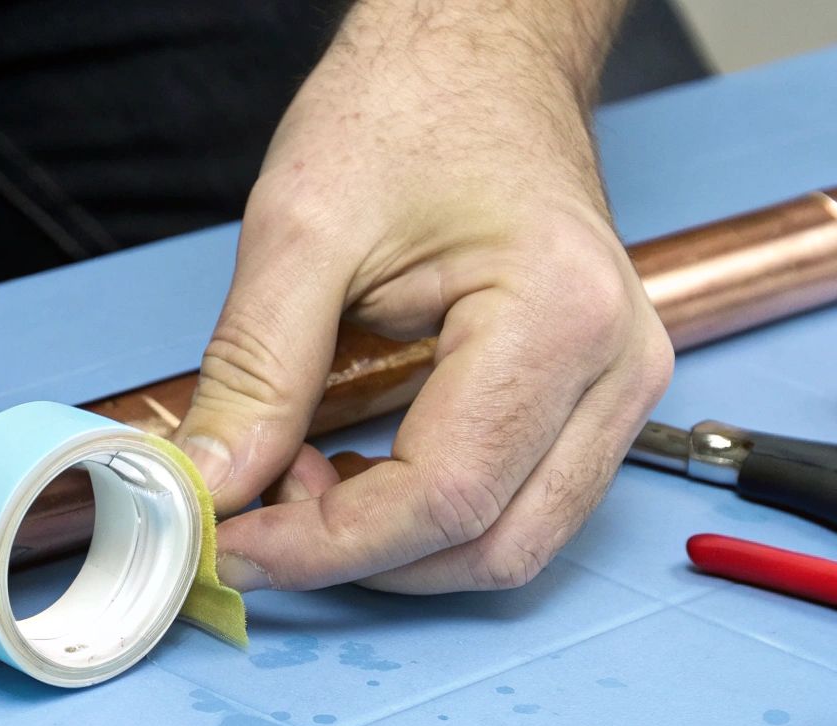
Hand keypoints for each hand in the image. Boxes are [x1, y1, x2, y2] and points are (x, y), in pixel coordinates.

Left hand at [172, 0, 672, 593]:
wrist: (478, 56)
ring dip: (395, 549)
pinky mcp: (596, 396)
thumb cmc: (409, 108)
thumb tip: (215, 485)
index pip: (445, 496)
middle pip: (493, 544)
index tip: (232, 546)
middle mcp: (618, 365)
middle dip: (361, 559)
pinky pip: (520, 504)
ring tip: (301, 482)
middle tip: (257, 519)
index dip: (326, 545)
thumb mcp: (302, 226)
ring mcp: (621, 386)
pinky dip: (427, 521)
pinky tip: (353, 474)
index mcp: (559, 317)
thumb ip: (255, 369)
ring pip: (513, 543)